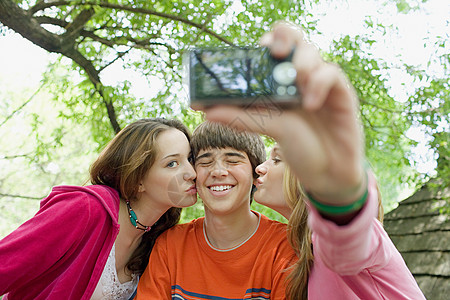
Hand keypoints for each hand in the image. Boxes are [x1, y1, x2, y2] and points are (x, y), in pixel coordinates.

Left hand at [201, 22, 364, 204]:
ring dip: (301, 61)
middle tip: (274, 51)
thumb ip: (241, 118)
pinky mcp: (339, 92)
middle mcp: (297, 78)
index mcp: (277, 83)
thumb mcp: (269, 129)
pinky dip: (319, 82)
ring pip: (311, 51)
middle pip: (291, 38)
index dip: (261, 44)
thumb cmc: (300, 149)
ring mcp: (318, 83)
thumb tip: (206, 111)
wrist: (329, 174)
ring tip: (297, 80)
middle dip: (282, 36)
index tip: (252, 52)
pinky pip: (330, 73)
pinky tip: (311, 103)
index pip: (268, 50)